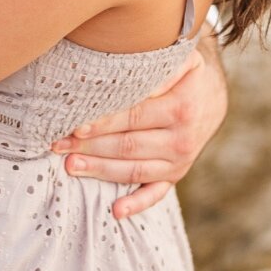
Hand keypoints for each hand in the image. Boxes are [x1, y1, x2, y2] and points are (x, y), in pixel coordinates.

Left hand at [53, 46, 228, 217]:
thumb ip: (158, 66)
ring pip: (135, 170)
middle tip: (57, 145)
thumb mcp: (180, 59)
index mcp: (181, 108)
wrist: (212, 93)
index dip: (103, 122)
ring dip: (101, 170)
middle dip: (90, 146)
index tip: (75, 125)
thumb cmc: (185, 73)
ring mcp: (180, 161)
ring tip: (70, 166)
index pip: (133, 117)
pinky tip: (115, 211)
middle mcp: (183, 139)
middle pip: (128, 146)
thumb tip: (125, 75)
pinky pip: (156, 194)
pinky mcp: (176, 174)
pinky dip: (137, 204)